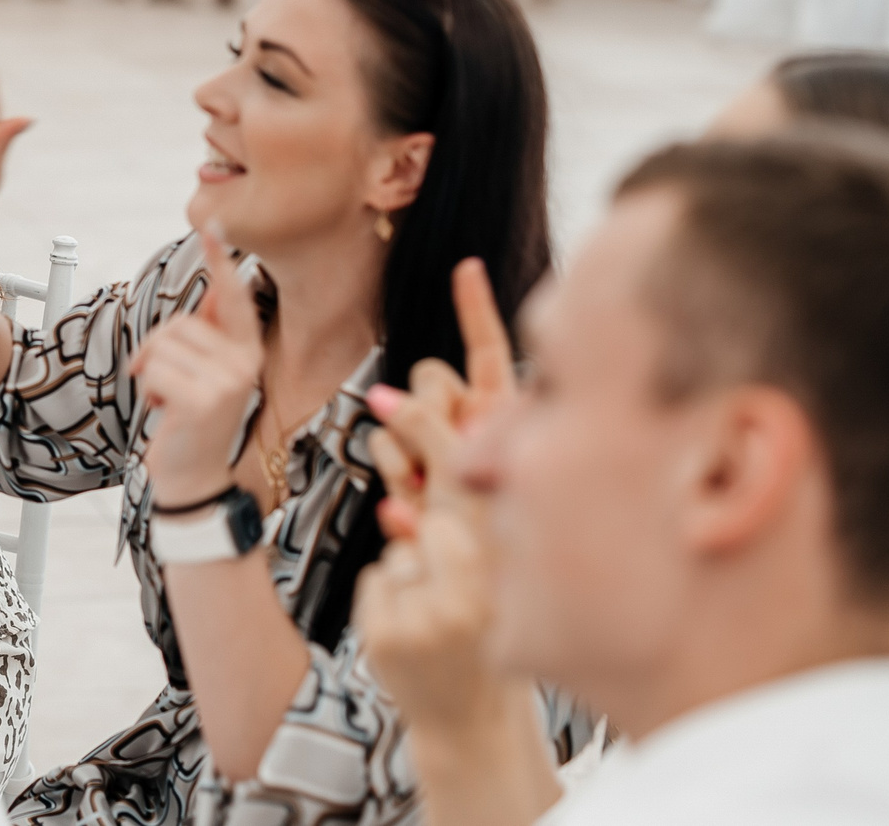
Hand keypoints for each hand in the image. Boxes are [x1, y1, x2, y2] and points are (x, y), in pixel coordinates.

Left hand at [130, 227, 265, 505]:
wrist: (193, 476)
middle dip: (158, 349)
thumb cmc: (194, 420)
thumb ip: (212, 329)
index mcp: (247, 349)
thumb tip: (218, 282)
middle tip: (168, 384)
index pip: (233, 297)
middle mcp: (245, 362)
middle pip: (180, 323)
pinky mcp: (203, 400)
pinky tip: (165, 411)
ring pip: (162, 345)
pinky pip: (154, 369)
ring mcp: (228, 382)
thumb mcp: (205, 371)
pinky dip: (149, 389)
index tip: (213, 225)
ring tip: (169, 399)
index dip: (221, 261)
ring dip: (152, 372)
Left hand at [354, 505, 508, 732]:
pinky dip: (387, 596)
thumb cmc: (492, 655)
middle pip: (414, 544)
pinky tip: (411, 626)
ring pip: (393, 562)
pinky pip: (373, 581)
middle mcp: (445, 616)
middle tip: (452, 602)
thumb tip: (391, 509)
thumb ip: (448, 547)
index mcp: (486, 602)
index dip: (449, 538)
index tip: (463, 562)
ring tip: (434, 618)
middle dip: (428, 560)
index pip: (442, 528)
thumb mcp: (493, 595)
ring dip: (408, 579)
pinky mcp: (378, 640)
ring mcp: (407, 630)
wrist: (470, 727)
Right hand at [368, 258, 513, 538]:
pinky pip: (382, 450)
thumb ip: (428, 427)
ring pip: (397, 414)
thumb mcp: (468, 476)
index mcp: (507, 419)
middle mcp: (475, 429)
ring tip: (426, 500)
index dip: (474, 309)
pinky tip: (409, 514)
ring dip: (402, 453)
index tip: (466, 268)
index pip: (488, 351)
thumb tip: (383, 399)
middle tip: (436, 460)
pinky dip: (391, 478)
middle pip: (431, 376)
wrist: (470, 620)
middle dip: (423, 406)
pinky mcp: (412, 478)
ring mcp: (441, 453)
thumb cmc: (493, 555)